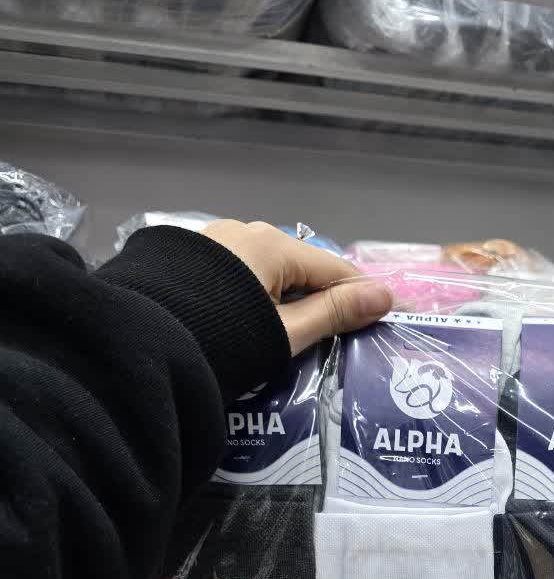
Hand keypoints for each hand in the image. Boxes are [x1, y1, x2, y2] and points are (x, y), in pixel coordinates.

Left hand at [201, 220, 392, 354]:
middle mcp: (245, 231)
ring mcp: (215, 242)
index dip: (360, 296)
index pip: (335, 268)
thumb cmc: (222, 340)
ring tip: (289, 335)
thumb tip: (385, 296)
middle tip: (332, 338)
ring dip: (285, 297)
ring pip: (268, 269)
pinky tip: (251, 322)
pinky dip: (255, 294)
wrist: (142, 347)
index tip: (380, 320)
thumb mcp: (286, 332)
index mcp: (274, 244)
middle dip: (319, 298)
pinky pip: (239, 273)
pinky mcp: (190, 258)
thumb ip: (335, 313)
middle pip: (301, 267)